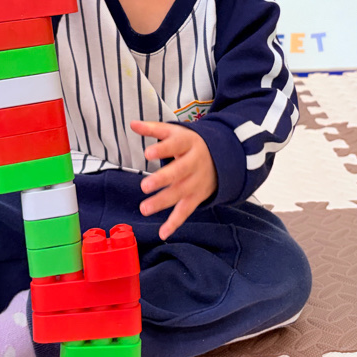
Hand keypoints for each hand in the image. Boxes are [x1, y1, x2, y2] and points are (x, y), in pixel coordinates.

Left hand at [132, 120, 217, 240]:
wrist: (223, 158)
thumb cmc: (191, 144)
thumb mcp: (176, 132)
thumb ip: (154, 129)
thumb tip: (132, 123)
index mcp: (189, 144)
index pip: (176, 145)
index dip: (163, 149)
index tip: (148, 152)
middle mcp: (194, 163)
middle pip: (179, 172)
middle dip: (162, 179)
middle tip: (144, 186)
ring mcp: (197, 182)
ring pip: (180, 193)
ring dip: (163, 202)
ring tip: (144, 209)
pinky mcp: (197, 197)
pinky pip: (186, 211)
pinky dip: (175, 223)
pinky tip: (163, 233)